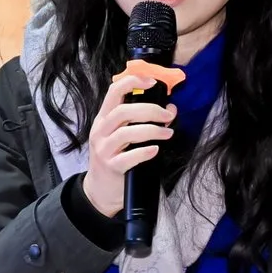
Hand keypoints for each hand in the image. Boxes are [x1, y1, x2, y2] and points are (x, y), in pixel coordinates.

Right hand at [80, 66, 178, 218]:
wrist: (100, 190)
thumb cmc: (115, 158)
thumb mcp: (123, 136)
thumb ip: (143, 120)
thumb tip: (171, 109)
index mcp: (103, 118)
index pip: (114, 91)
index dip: (133, 82)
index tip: (153, 82)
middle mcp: (100, 131)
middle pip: (123, 111)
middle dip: (150, 110)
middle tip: (167, 116)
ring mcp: (104, 149)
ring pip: (126, 133)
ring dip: (151, 131)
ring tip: (167, 133)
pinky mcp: (111, 166)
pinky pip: (128, 157)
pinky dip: (144, 152)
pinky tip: (155, 150)